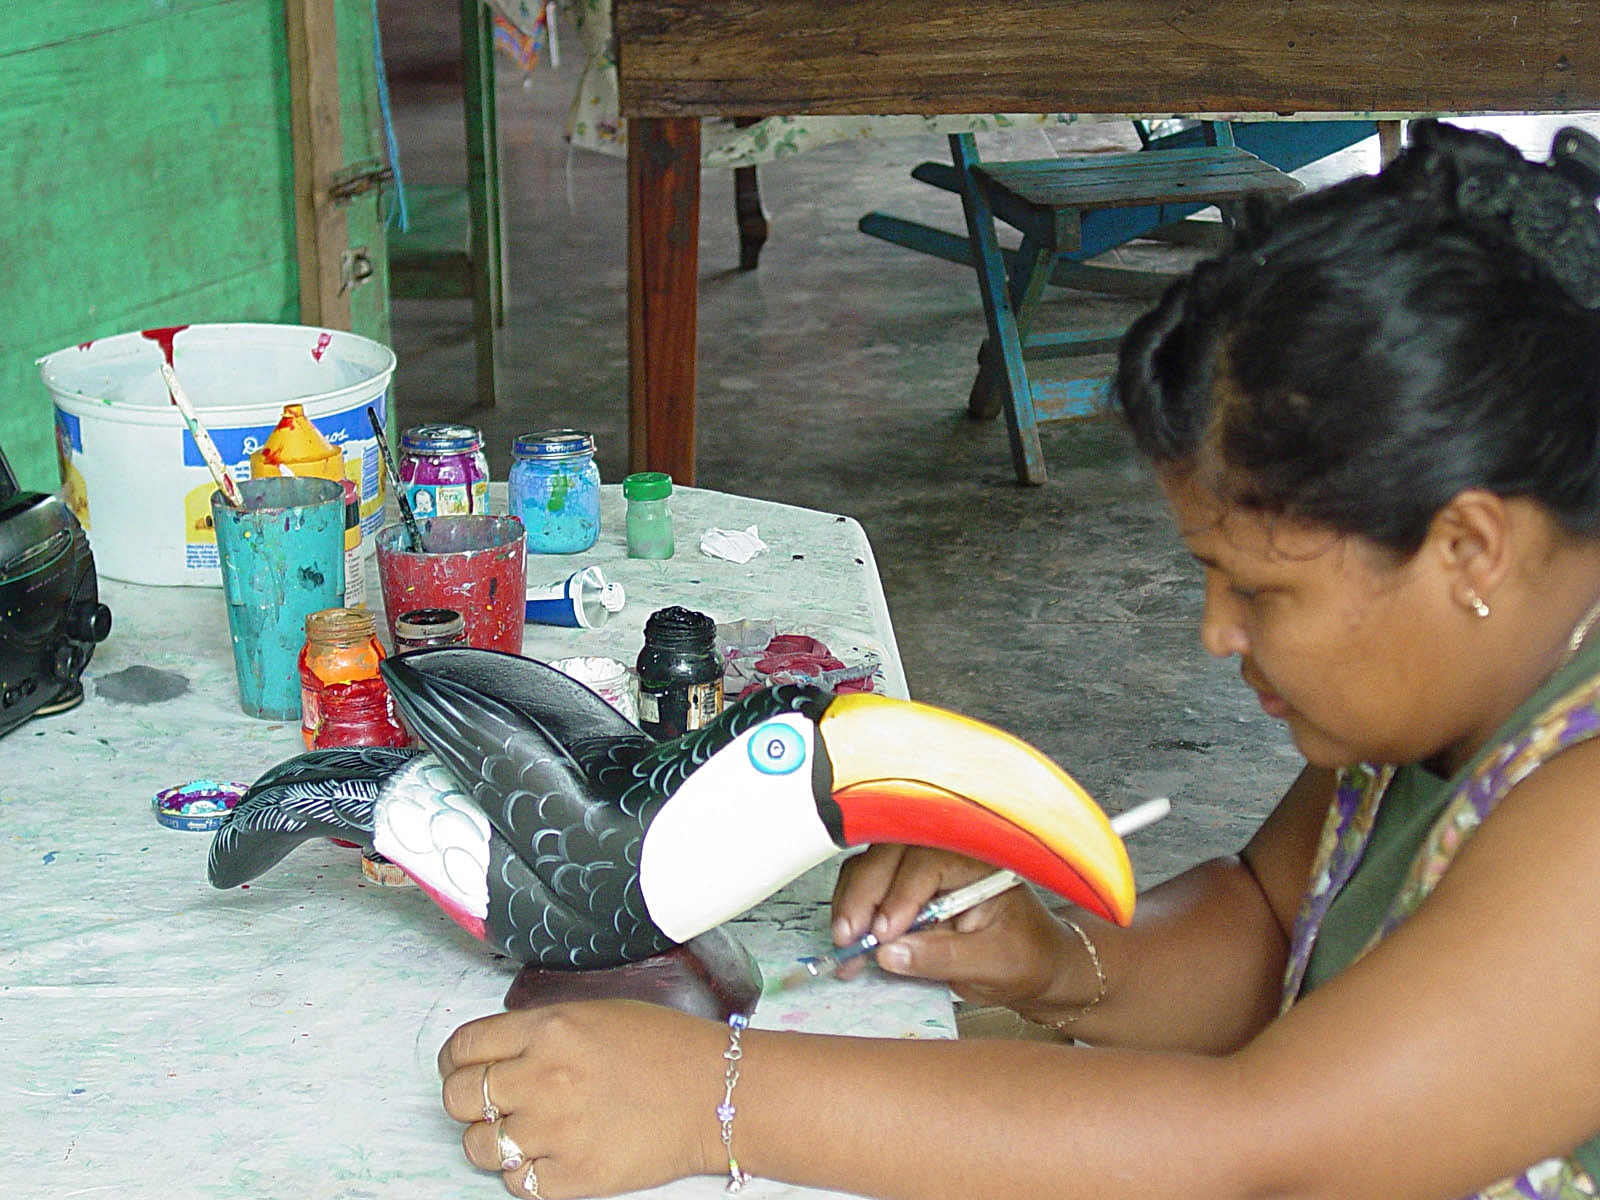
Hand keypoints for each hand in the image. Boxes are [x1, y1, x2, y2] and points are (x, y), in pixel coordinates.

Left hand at [438, 1000, 722, 1197]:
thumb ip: (542, 1030)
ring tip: (523, 1132)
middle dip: (467, 1100)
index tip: (462, 1068)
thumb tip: (498, 1052)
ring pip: (478, 1146)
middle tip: (491, 1102)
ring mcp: (557, 1130)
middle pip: (459, 1098)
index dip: (455, 1061)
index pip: (464, 1047)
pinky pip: (516, 1183)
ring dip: (492, 1140)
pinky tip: (550, 1155)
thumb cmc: (667, 1047)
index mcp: (550, 1028)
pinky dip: (525, 1173)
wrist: (718, 1092)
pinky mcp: (575, 1176)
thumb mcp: (597, 1012)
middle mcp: (544, 1077)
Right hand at [830, 845, 1087, 1012]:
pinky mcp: (905, 888)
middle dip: (863, 895)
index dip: (901, 895)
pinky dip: (852, 909)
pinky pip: (868, 885)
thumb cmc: (1027, 958)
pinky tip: (850, 941)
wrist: (1036, 967)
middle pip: (890, 855)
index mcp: (978, 861)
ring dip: (851, 902)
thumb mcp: (995, 964)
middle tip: (849, 938)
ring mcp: (922, 869)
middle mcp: (946, 856)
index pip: (928, 862)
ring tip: (845, 944)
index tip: (885, 933)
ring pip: (871, 865)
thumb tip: (890, 953)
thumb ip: (944, 957)